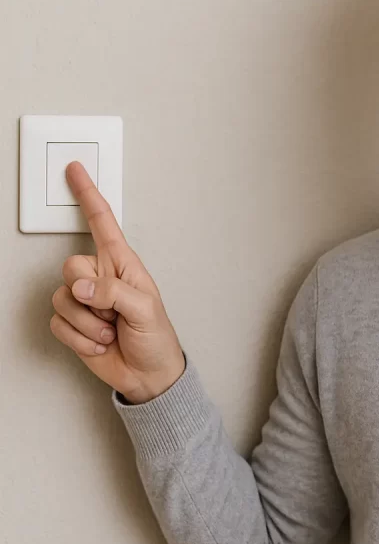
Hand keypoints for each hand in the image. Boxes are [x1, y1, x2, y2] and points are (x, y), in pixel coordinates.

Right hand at [50, 162, 184, 403]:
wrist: (148, 374)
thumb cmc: (156, 337)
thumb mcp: (145, 309)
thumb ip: (113, 292)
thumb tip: (79, 286)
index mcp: (123, 265)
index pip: (102, 224)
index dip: (88, 197)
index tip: (75, 170)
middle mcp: (100, 278)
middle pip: (69, 266)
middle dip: (90, 295)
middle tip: (115, 313)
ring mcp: (84, 301)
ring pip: (61, 298)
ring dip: (88, 322)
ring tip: (111, 331)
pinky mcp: (72, 323)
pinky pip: (57, 323)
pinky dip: (79, 339)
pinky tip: (100, 343)